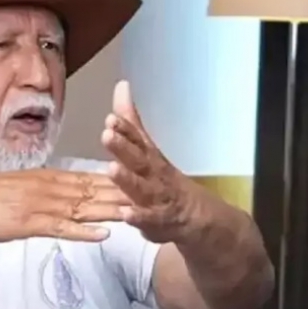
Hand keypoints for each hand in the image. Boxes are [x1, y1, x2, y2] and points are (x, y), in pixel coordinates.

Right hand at [0, 169, 130, 242]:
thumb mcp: (18, 190)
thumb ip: (41, 193)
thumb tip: (59, 197)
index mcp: (48, 179)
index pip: (89, 179)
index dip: (117, 182)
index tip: (142, 183)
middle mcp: (49, 188)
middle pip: (94, 191)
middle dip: (125, 194)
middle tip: (156, 198)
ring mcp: (40, 205)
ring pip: (84, 208)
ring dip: (113, 211)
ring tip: (142, 214)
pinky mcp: (28, 222)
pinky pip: (61, 228)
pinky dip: (84, 232)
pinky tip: (103, 235)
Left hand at [101, 80, 192, 242]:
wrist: (200, 218)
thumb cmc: (164, 179)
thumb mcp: (147, 150)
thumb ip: (131, 122)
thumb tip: (121, 85)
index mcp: (150, 156)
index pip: (137, 138)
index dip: (124, 128)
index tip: (110, 118)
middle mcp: (154, 174)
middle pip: (139, 158)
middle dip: (123, 146)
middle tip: (107, 134)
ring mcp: (158, 199)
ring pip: (142, 188)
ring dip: (128, 179)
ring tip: (112, 169)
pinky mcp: (158, 223)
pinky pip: (149, 220)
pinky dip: (138, 218)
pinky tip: (125, 214)